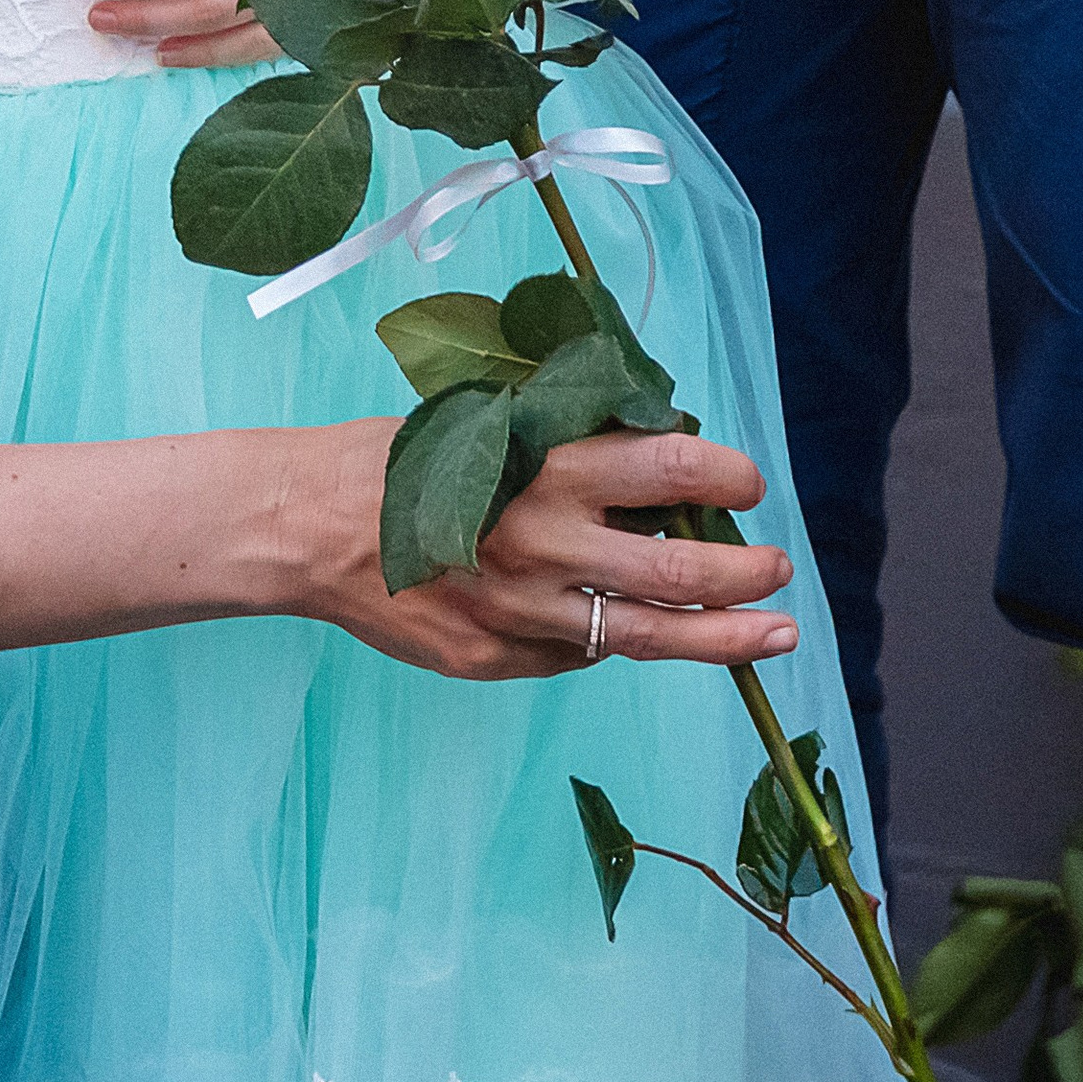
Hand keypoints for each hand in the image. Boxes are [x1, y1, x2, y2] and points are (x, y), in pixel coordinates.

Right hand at [290, 419, 801, 681]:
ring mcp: (521, 611)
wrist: (304, 525)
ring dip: (725, 637)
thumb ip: (565, 448)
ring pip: (648, 636)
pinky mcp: (496, 656)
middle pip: (677, 570)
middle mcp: (543, 542)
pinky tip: (634, 632)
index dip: (726, 479)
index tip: (747, 485)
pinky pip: (575, 653)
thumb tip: (655, 468)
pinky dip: (610, 640)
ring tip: (774, 633)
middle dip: (746, 571)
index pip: (669, 470)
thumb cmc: (396, 459)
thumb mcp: (485, 425)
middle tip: (778, 568)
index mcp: (543, 467)